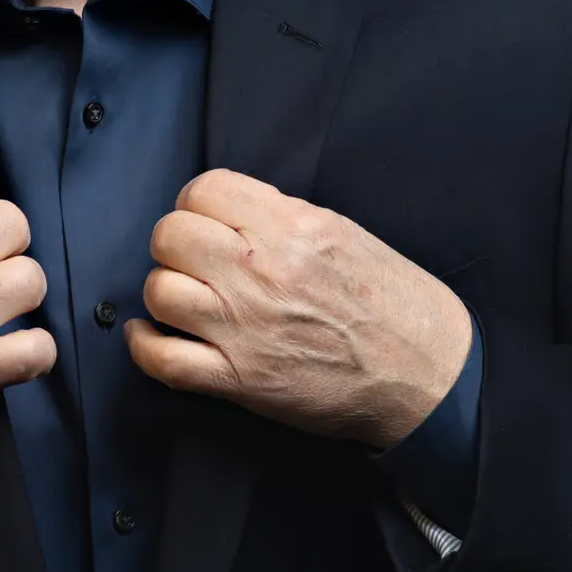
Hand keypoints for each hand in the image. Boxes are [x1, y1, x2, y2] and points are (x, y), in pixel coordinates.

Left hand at [123, 168, 472, 450]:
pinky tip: (149, 333)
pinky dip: (144, 345)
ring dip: (166, 292)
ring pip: (159, 290)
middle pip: (170, 235)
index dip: (198, 204)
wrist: (427, 375)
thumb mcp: (344, 233)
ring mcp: (246, 329)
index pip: (203, 191)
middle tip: (197, 260)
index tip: (209, 221)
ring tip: (187, 297)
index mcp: (293, 228)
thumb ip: (283, 216)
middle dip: (178, 244)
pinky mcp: (239, 380)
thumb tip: (231, 208)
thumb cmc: (394, 304)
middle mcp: (263, 272)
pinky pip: (162, 359)